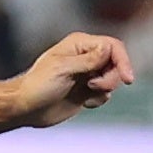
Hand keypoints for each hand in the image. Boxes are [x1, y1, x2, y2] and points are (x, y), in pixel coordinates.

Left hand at [13, 31, 133, 126]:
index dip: (123, 61)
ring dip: (104, 90)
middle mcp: (86, 56)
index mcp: (79, 44)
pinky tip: (83, 103)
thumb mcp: (63, 70)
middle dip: (110, 78)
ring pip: (113, 79)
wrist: (25, 108)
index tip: (127, 79)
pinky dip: (98, 100)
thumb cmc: (38, 86)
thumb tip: (108, 48)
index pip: (112, 46)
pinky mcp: (87, 91)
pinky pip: (106, 94)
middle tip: (92, 86)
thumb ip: (88, 60)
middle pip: (117, 64)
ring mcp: (87, 74)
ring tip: (86, 94)